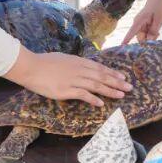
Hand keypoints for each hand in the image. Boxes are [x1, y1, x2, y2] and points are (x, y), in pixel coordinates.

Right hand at [4, 51, 131, 107]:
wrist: (31, 67)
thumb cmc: (45, 62)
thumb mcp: (64, 59)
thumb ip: (75, 63)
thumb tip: (83, 66)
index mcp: (79, 61)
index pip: (100, 68)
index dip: (112, 73)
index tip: (122, 77)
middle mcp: (79, 70)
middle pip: (102, 76)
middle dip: (117, 82)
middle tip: (129, 87)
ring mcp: (73, 80)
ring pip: (96, 85)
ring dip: (110, 90)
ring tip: (121, 95)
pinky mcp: (66, 90)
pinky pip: (83, 94)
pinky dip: (93, 99)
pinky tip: (101, 103)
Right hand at [121, 0, 161, 43]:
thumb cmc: (158, 7)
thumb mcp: (158, 19)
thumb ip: (153, 30)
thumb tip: (149, 40)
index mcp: (139, 21)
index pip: (131, 32)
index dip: (126, 40)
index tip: (121, 46)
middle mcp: (137, 24)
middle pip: (140, 38)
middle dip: (148, 40)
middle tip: (157, 35)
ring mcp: (140, 25)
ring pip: (144, 37)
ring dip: (151, 37)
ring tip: (158, 32)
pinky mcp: (144, 26)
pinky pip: (146, 34)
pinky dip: (151, 34)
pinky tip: (157, 31)